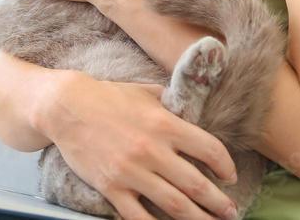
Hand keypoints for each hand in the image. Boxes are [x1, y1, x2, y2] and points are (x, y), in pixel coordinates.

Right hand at [41, 71, 238, 219]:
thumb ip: (174, 105)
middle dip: (219, 203)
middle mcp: (152, 150)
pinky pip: (139, 217)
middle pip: (197, 185)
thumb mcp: (148, 92)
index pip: (210, 150)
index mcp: (165, 124)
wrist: (67, 107)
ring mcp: (131, 172)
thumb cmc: (109, 96)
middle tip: (232, 212)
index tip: (231, 177)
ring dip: (199, 219)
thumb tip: (197, 112)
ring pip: (175, 205)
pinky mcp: (111, 188)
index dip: (226, 167)